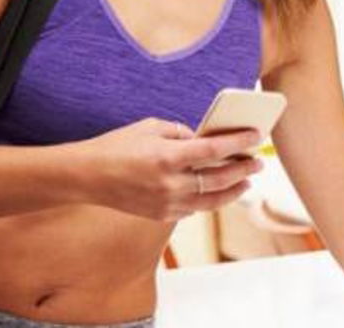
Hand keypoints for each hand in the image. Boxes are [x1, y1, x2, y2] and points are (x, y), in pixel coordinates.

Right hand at [78, 118, 264, 220]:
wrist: (86, 176)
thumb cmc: (117, 146)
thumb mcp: (151, 128)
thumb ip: (181, 132)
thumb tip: (204, 138)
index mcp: (168, 156)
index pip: (215, 150)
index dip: (240, 142)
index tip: (256, 135)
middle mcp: (171, 183)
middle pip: (220, 178)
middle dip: (244, 169)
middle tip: (258, 161)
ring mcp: (167, 203)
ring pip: (211, 200)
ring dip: (233, 190)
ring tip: (246, 181)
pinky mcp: (161, 215)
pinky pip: (193, 208)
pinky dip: (207, 199)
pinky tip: (216, 191)